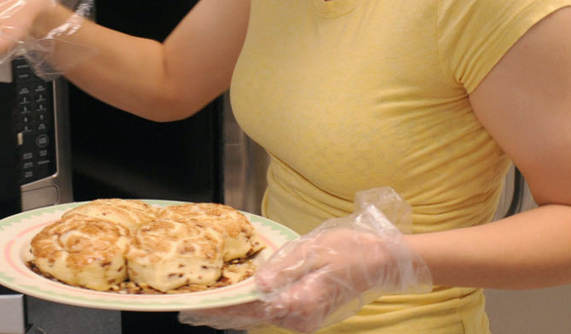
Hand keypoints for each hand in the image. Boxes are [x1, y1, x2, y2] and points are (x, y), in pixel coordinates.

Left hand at [179, 187, 430, 332]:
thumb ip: (284, 269)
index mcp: (298, 304)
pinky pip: (270, 316)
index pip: (250, 309)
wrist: (382, 263)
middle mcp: (299, 318)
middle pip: (250, 319)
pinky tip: (234, 308)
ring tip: (203, 312)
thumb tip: (258, 284)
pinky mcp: (306, 313)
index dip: (220, 309)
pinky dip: (248, 313)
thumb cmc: (350, 251)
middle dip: (219, 316)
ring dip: (232, 315)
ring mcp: (303, 319)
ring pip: (259, 319)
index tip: (195, 309)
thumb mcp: (315, 251)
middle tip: (187, 314)